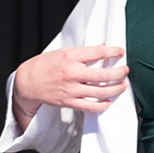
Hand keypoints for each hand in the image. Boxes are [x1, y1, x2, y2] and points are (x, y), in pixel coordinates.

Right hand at [12, 45, 128, 129]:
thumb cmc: (45, 64)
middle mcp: (72, 73)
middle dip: (118, 73)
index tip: (121, 52)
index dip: (113, 52)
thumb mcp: (64, 51)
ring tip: (122, 85)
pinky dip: (101, 105)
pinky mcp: (68, 101)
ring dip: (115, 89)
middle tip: (126, 70)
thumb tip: (102, 46)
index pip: (97, 53)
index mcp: (70, 57)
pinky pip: (89, 106)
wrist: (27, 82)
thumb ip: (84, 51)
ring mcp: (71, 89)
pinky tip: (108, 101)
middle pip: (102, 74)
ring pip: (99, 91)